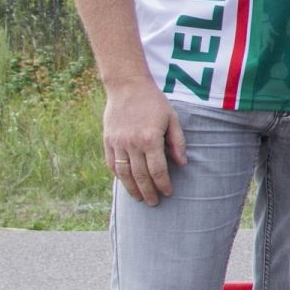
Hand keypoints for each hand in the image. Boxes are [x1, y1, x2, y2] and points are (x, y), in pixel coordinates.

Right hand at [103, 79, 186, 205]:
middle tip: (154, 203)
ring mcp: (117, 143)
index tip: (168, 193)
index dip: (163, 184)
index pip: (157, 170)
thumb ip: (177, 142)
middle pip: (140, 175)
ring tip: (139, 198)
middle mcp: (132, 143)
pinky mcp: (107, 140)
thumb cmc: (154, 102)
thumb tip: (182, 164)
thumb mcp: (172, 119)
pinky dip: (118, 176)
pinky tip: (125, 183)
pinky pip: (111, 163)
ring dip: (132, 188)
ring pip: (123, 173)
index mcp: (150, 139)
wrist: (127, 86)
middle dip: (148, 192)